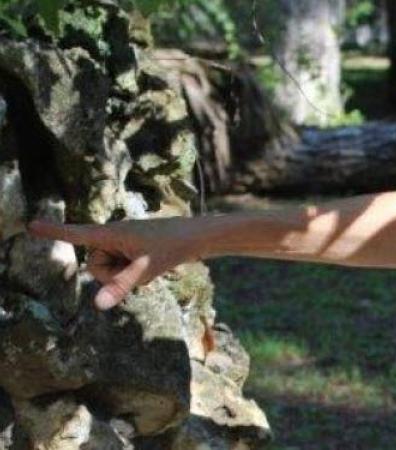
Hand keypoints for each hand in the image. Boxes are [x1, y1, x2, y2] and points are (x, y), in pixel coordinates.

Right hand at [27, 218, 199, 309]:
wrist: (195, 237)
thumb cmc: (170, 249)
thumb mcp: (144, 270)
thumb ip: (120, 286)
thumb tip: (97, 305)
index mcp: (109, 233)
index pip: (76, 235)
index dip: (53, 232)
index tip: (31, 226)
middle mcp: (111, 235)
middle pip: (95, 265)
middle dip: (111, 274)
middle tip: (137, 267)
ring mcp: (121, 242)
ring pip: (109, 270)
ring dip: (125, 275)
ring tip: (146, 265)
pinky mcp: (130, 248)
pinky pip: (121, 268)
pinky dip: (133, 273)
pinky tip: (151, 266)